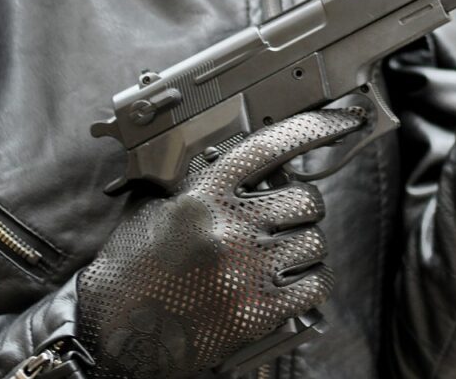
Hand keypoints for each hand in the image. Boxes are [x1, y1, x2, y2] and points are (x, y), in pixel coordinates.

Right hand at [77, 108, 364, 378]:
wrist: (112, 334)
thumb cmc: (130, 270)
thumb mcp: (153, 209)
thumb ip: (193, 180)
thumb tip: (237, 156)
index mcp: (202, 195)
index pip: (271, 147)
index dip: (315, 128)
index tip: (344, 121)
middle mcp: (227, 229)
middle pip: (306, 200)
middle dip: (302, 208)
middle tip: (284, 220)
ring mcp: (243, 271)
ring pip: (314, 242)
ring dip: (305, 248)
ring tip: (279, 255)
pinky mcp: (255, 312)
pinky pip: (315, 284)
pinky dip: (312, 281)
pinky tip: (293, 283)